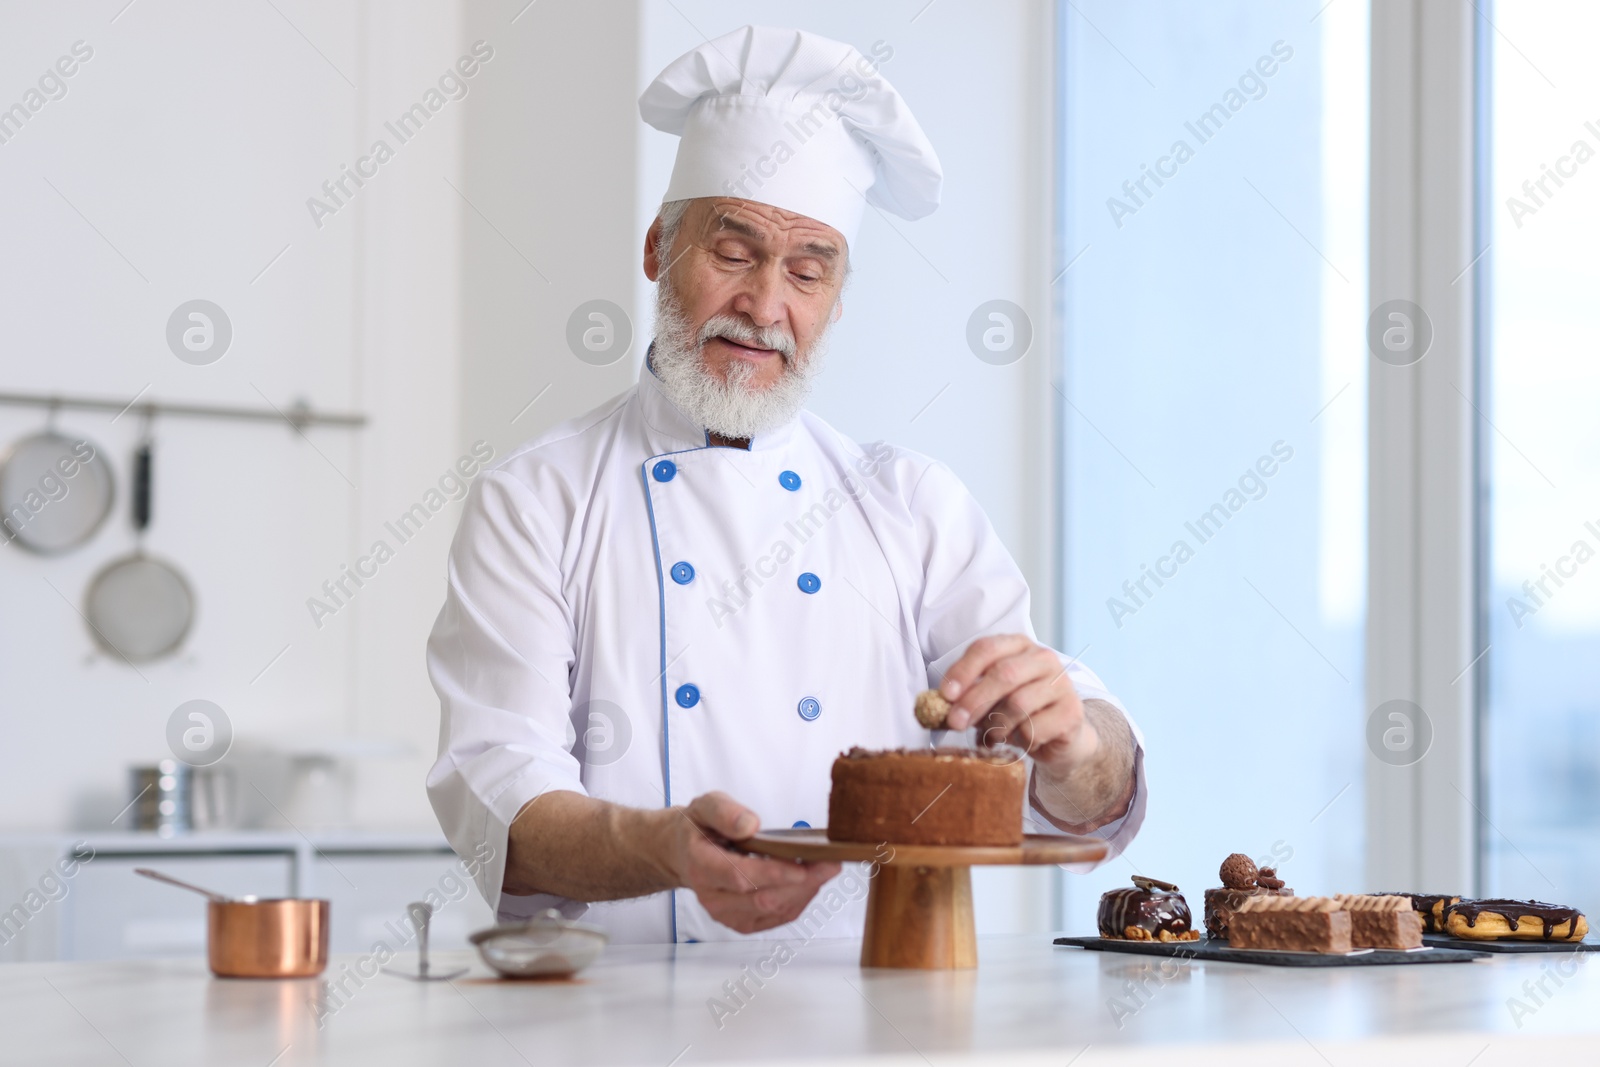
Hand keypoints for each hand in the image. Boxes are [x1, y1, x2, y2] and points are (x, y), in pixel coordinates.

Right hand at [667, 791, 839, 933]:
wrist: (684, 854)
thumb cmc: (699, 829)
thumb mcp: (705, 805)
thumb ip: (725, 812)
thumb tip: (749, 824)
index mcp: (701, 865)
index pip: (740, 876)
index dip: (774, 873)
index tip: (804, 865)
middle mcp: (712, 896)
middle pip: (763, 897)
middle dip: (803, 882)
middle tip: (831, 862)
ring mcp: (726, 914)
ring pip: (775, 909)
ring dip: (805, 890)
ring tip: (825, 867)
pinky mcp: (741, 923)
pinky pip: (778, 916)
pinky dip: (799, 899)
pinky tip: (809, 880)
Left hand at [939, 634, 1098, 776]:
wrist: (1061, 736)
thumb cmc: (1017, 712)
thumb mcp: (988, 700)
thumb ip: (963, 699)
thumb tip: (931, 709)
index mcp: (1018, 646)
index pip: (986, 649)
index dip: (963, 671)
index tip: (945, 695)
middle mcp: (1043, 658)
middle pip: (1003, 674)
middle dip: (974, 700)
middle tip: (955, 723)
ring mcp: (1061, 683)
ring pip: (1018, 704)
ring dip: (997, 726)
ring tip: (993, 736)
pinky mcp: (1072, 712)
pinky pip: (1035, 729)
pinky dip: (1019, 741)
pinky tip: (1022, 741)